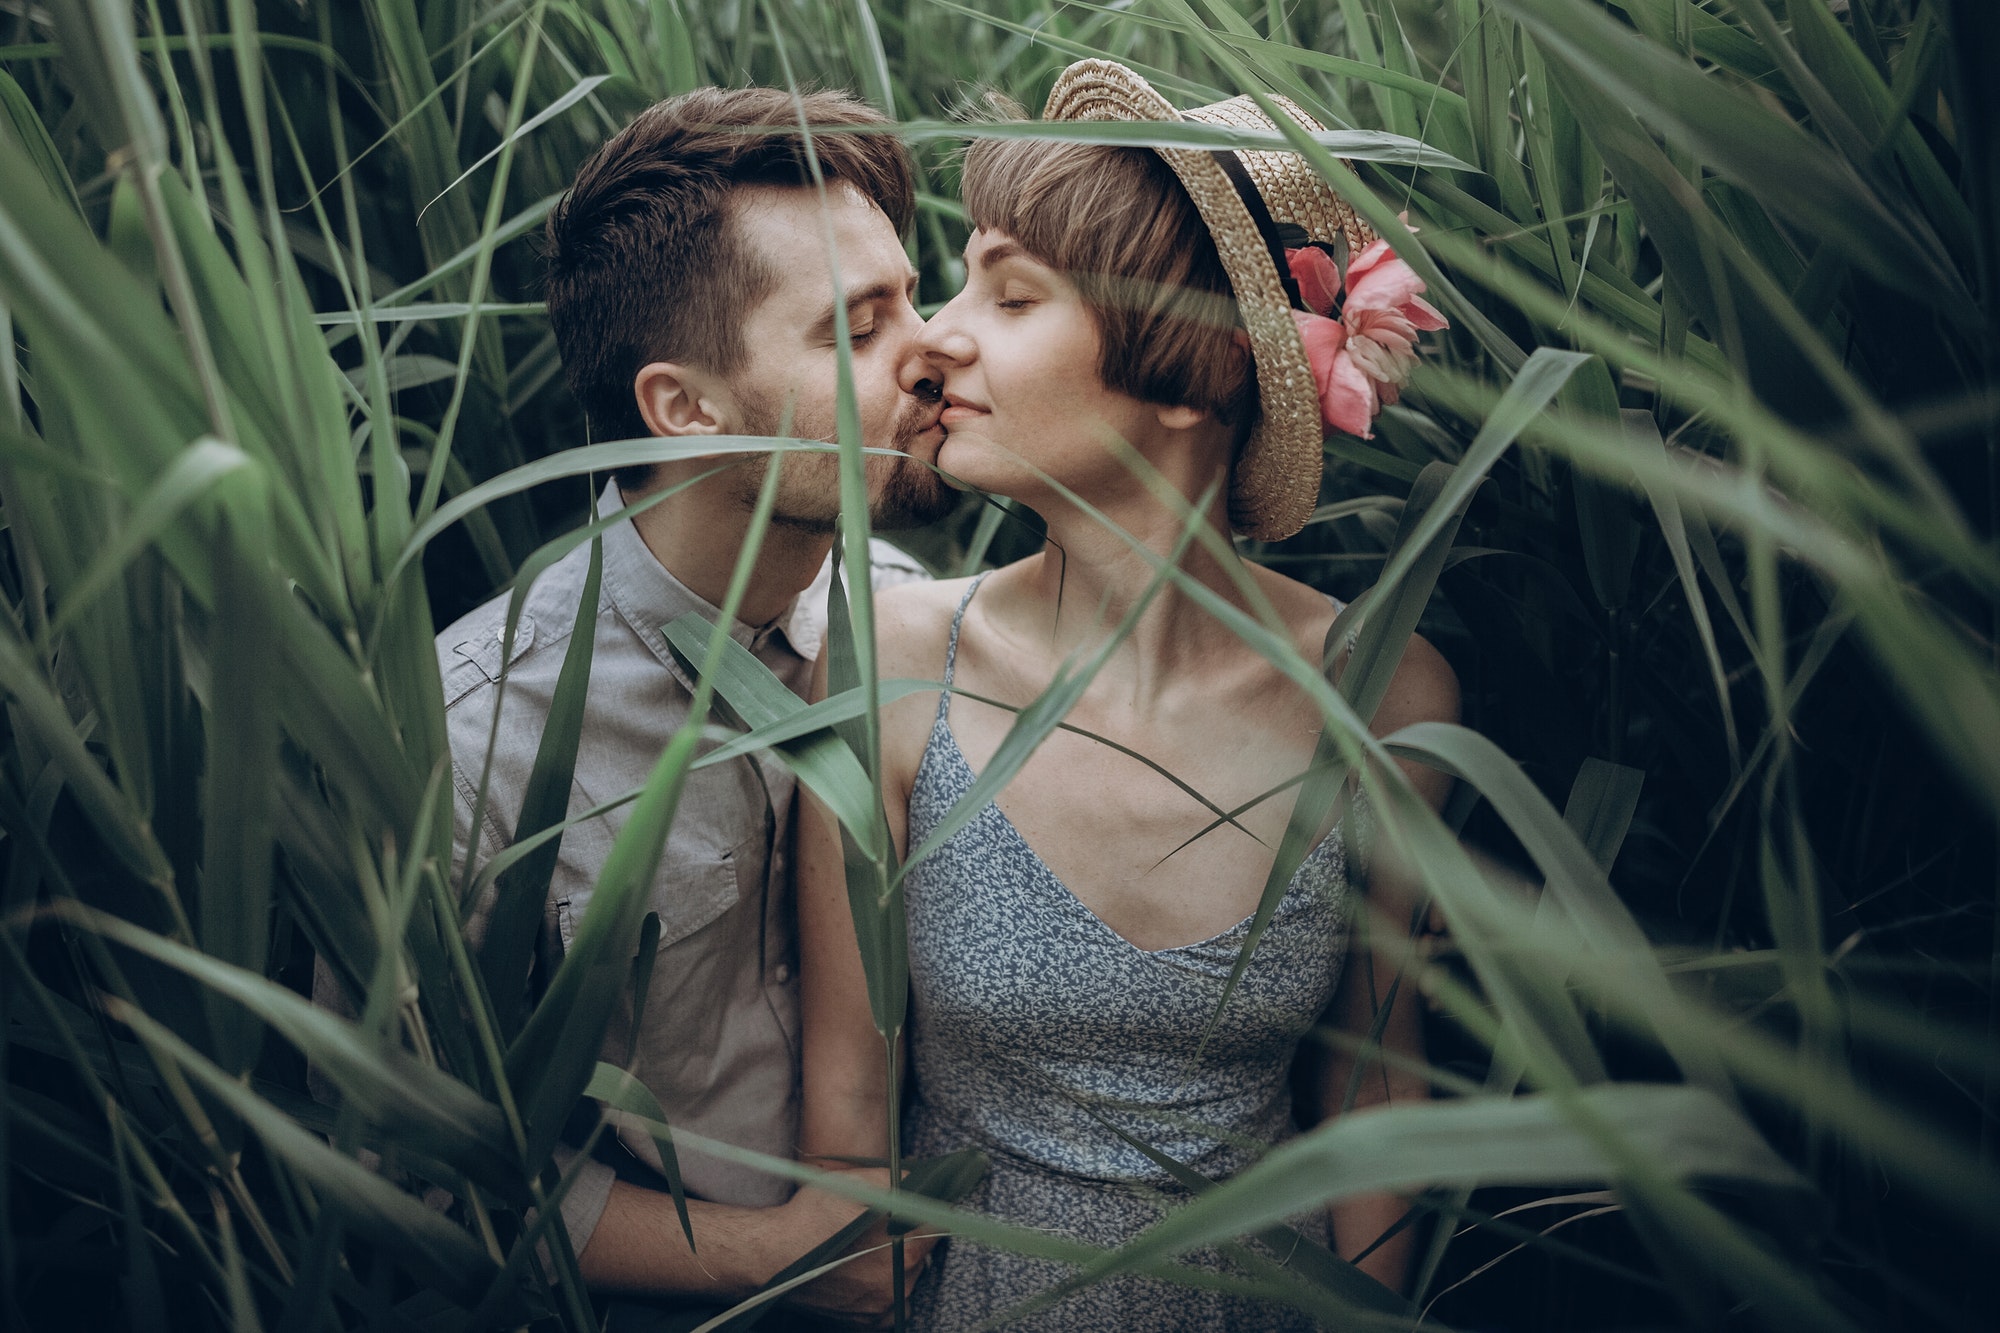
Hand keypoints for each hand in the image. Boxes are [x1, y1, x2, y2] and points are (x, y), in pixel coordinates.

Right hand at [776, 1168, 939, 1327]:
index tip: (915, 1203)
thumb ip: (894, 1179)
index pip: (939, 1226)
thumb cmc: (811, 1217)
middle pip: (923, 1253)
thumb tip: (920, 1177)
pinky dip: (885, 1288)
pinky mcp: (866, 1321)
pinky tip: (864, 1271)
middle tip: (882, 1223)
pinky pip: (891, 1303)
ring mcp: (882, 1307)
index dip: (929, 1210)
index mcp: (904, 1249)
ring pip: (907, 1278)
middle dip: (910, 1236)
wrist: (770, 1256)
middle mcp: (900, 1284)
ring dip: (897, 1262)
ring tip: (866, 1247)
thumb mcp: (853, 1183)